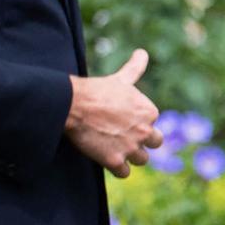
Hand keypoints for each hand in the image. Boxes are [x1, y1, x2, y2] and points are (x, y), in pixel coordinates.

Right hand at [64, 49, 161, 177]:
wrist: (71, 103)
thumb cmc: (94, 90)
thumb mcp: (119, 79)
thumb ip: (134, 68)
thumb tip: (143, 52)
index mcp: (149, 111)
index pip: (152, 123)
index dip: (136, 122)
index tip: (120, 117)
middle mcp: (144, 130)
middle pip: (153, 143)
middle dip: (139, 140)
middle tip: (119, 134)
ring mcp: (131, 147)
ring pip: (141, 159)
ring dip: (129, 155)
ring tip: (111, 144)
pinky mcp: (115, 161)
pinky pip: (124, 172)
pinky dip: (116, 167)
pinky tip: (105, 155)